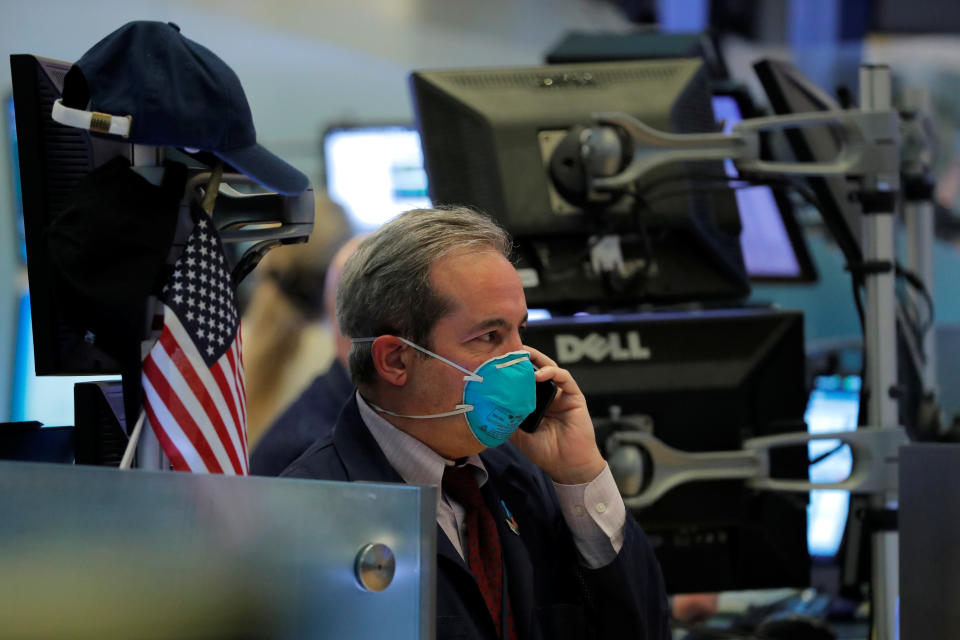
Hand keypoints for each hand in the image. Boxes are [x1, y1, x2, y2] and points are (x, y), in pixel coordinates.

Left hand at [509, 346, 605, 484]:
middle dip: (524, 357)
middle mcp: (550, 394)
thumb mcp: (518, 434)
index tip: (498, 360)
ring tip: (522, 355)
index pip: (525, 378)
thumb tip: (485, 408)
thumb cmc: (545, 451)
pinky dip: (551, 372)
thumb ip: (506, 419)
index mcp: (536, 401)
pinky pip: (564, 378)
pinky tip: (538, 374)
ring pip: (550, 368)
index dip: (514, 368)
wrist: (567, 466)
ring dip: (537, 359)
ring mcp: (563, 394)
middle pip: (537, 368)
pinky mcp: (575, 397)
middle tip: (509, 349)